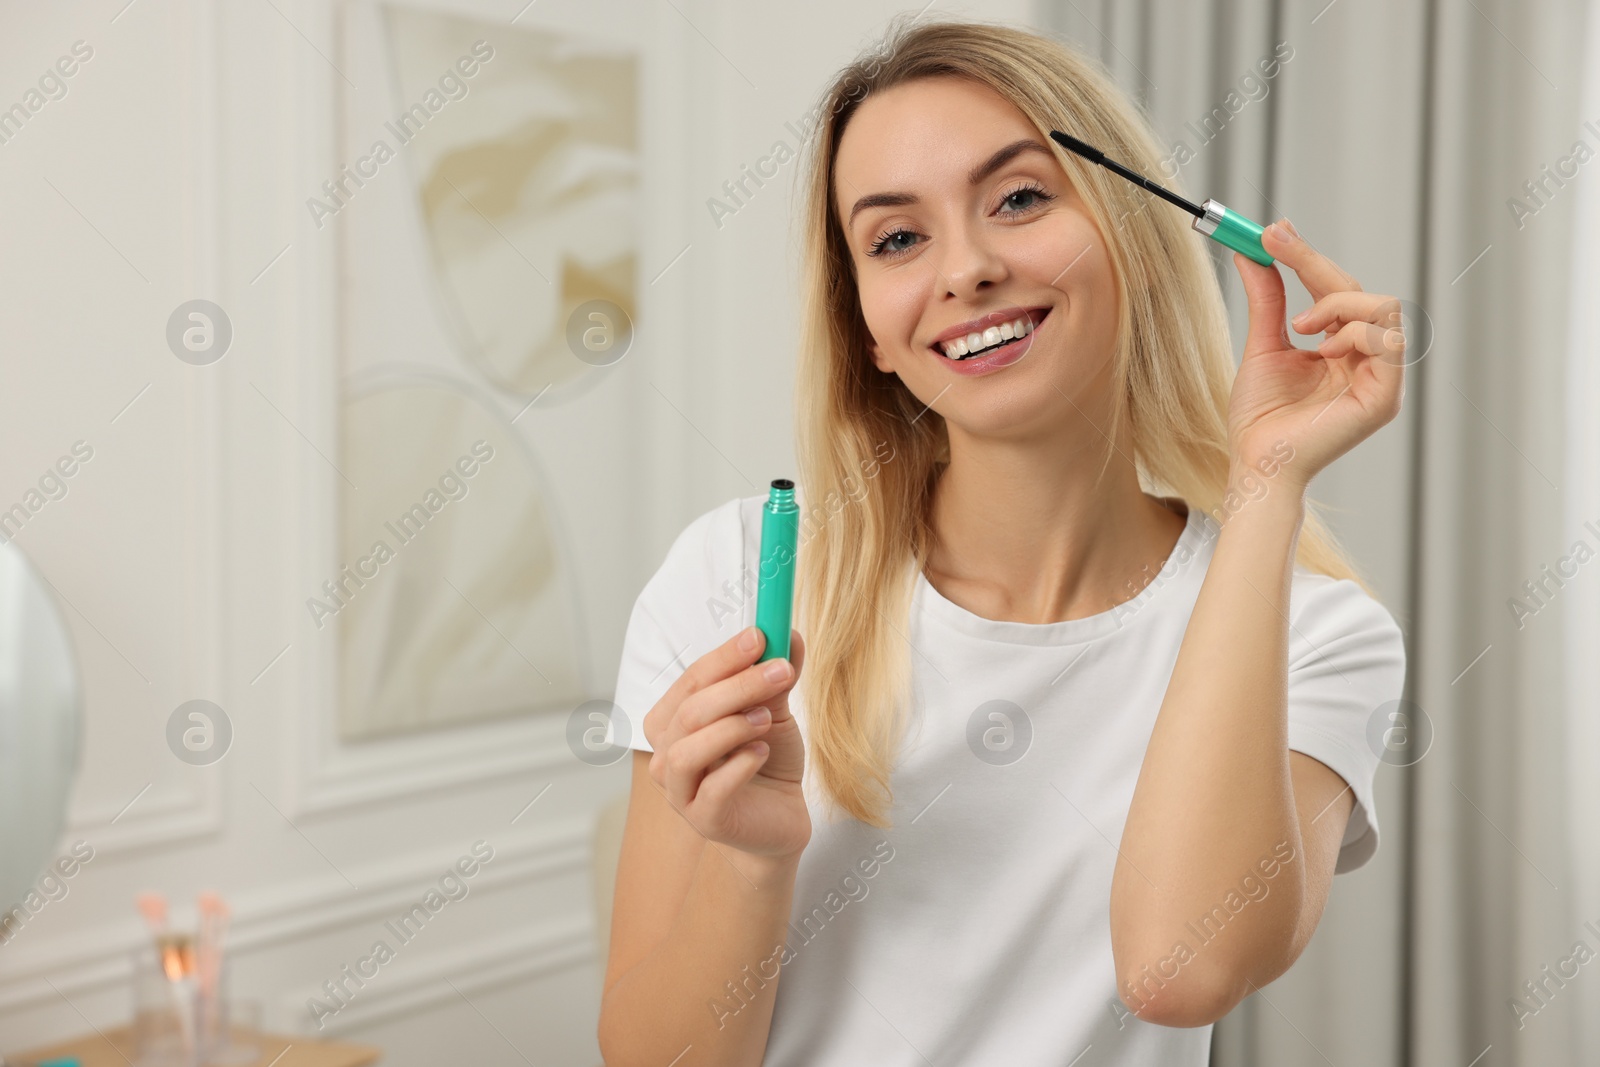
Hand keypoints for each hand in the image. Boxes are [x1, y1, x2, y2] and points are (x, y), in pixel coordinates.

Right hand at [642, 626, 809, 863]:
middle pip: (690, 711)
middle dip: (737, 686)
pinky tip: (762, 754)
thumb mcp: (772, 712)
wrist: (782, 815)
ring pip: (688, 751)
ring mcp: (681, 791)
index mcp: (673, 721)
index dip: (724, 656)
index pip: (691, 680)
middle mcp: (667, 755)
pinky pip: (712, 790)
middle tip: (780, 670)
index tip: (760, 635)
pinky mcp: (704, 820)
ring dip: (731, 726)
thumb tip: (786, 634)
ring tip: (767, 719)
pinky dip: (738, 766)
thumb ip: (772, 678)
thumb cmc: (766, 760)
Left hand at [1227, 218, 1406, 488]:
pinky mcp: (1385, 397)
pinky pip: (1387, 341)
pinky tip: (1321, 351)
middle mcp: (1367, 361)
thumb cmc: (1259, 419)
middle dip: (1315, 261)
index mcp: (1343, 350)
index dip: (1307, 257)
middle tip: (1273, 241)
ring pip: (1383, 308)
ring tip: (1301, 329)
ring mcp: (1381, 379)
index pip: (1337, 292)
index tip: (1273, 231)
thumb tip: (1252, 252)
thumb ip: (1268, 300)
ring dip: (1338, 304)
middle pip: (1361, 292)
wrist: (1255, 463)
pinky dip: (1352, 333)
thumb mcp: (1262, 346)